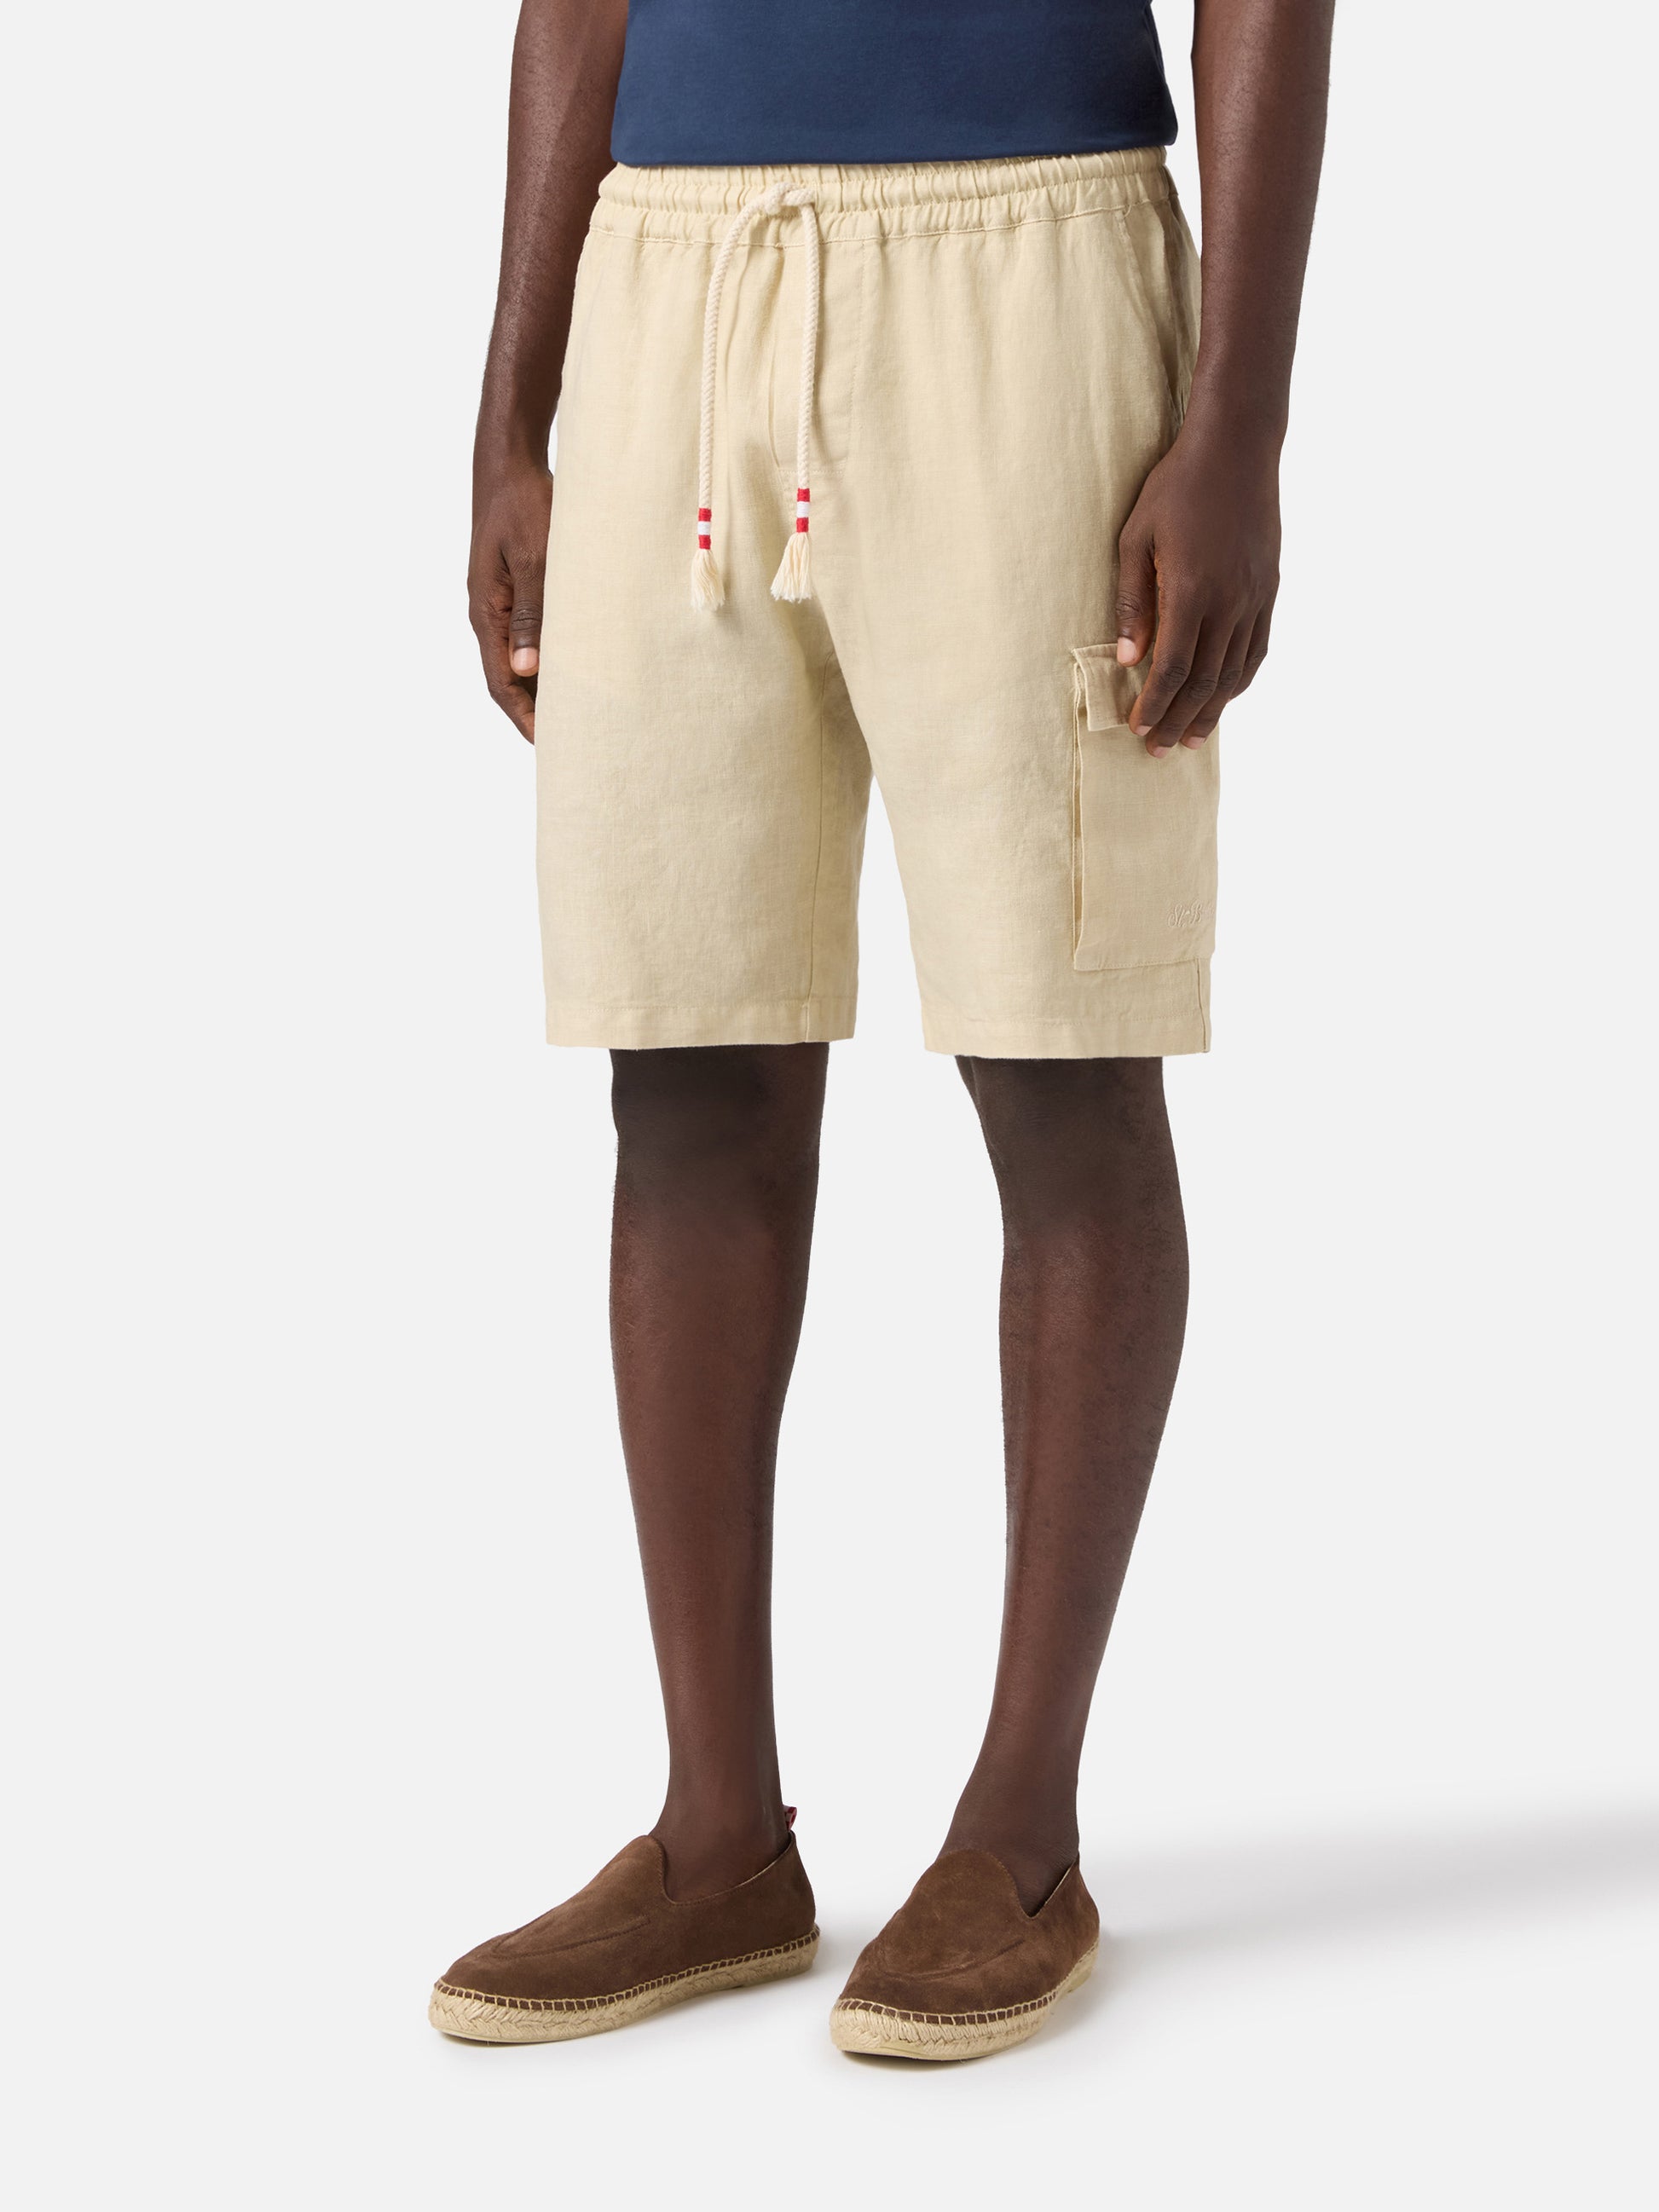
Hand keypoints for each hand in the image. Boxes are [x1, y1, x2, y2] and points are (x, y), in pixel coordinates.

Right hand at [468, 455, 553, 743]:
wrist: (509, 462)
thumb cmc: (523, 504)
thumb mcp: (534, 559)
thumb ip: (533, 613)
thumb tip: (525, 670)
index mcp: (487, 613)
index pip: (501, 682)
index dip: (524, 717)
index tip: (548, 746)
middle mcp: (490, 614)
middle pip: (510, 678)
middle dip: (536, 712)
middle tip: (571, 742)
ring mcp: (502, 603)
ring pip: (522, 659)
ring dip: (545, 687)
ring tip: (579, 714)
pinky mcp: (517, 590)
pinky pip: (531, 635)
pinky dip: (550, 657)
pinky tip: (576, 667)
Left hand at [1113, 419, 1280, 756]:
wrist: (1237, 448)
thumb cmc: (1176, 487)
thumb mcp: (1135, 537)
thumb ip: (1132, 601)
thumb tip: (1127, 658)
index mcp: (1191, 590)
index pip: (1173, 667)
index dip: (1156, 703)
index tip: (1138, 728)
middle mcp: (1229, 601)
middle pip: (1204, 679)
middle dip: (1179, 719)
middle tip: (1159, 749)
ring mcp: (1254, 596)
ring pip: (1234, 671)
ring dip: (1212, 710)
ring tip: (1192, 739)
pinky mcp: (1269, 588)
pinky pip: (1257, 648)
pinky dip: (1240, 680)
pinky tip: (1224, 697)